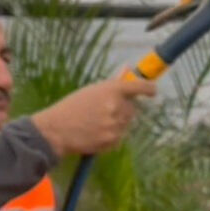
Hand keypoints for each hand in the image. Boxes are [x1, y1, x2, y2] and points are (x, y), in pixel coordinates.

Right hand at [29, 71, 154, 156]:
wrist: (56, 130)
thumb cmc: (71, 107)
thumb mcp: (90, 90)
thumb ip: (112, 84)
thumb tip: (128, 70)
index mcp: (111, 90)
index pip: (139, 87)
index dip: (149, 89)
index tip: (152, 91)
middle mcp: (117, 106)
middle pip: (132, 108)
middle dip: (124, 108)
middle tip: (106, 110)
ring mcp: (116, 125)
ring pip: (126, 123)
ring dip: (118, 122)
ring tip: (97, 122)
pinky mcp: (113, 140)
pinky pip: (120, 136)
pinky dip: (112, 134)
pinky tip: (96, 132)